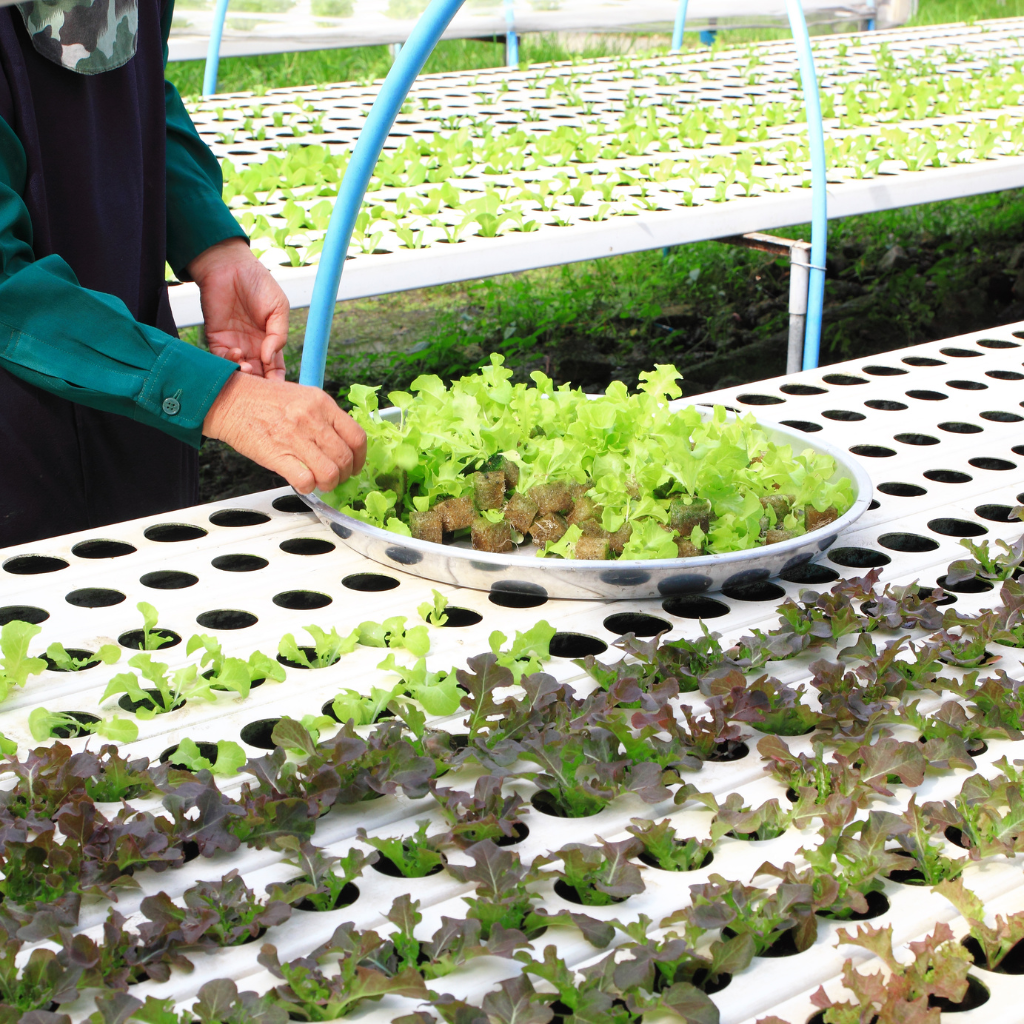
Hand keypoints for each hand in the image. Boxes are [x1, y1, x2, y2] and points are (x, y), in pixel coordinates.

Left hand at [187, 238, 289, 379]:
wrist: (229, 266)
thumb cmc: (258, 283)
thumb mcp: (279, 308)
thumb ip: (279, 335)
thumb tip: (270, 359)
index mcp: (270, 342)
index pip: (275, 370)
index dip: (277, 381)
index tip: (280, 388)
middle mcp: (252, 347)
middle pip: (257, 376)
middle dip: (259, 382)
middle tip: (261, 381)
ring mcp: (234, 344)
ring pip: (239, 371)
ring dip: (244, 374)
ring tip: (248, 366)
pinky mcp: (216, 338)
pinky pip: (220, 360)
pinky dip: (228, 363)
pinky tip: (237, 353)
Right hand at [204, 373, 366, 492]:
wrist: (229, 400)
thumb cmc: (263, 401)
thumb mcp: (302, 397)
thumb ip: (324, 417)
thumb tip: (341, 442)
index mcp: (322, 404)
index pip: (357, 437)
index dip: (360, 458)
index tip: (354, 465)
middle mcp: (312, 419)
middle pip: (346, 458)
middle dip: (344, 474)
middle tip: (334, 477)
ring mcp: (295, 437)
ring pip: (331, 473)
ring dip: (328, 484)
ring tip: (319, 481)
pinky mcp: (278, 455)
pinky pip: (306, 480)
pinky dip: (308, 487)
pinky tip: (302, 482)